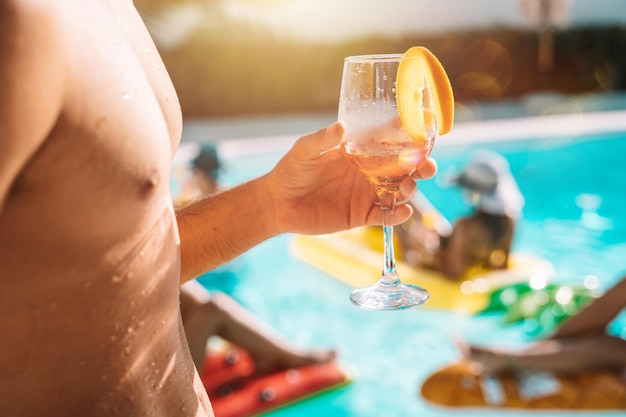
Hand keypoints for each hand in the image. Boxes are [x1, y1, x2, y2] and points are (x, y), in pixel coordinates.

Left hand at [262, 121, 436, 234]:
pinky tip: (403, 211)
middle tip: (427, 166)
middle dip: (420, 165)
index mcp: (359, 151)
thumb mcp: (305, 150)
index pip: (389, 141)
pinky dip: (397, 215)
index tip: (425, 131)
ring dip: (410, 189)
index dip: (409, 136)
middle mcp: (369, 171)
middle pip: (404, 167)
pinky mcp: (361, 215)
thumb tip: (341, 126)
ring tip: (407, 188)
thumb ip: (322, 140)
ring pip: (399, 191)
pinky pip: (385, 216)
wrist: (278, 203)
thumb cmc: (291, 170)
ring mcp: (367, 193)